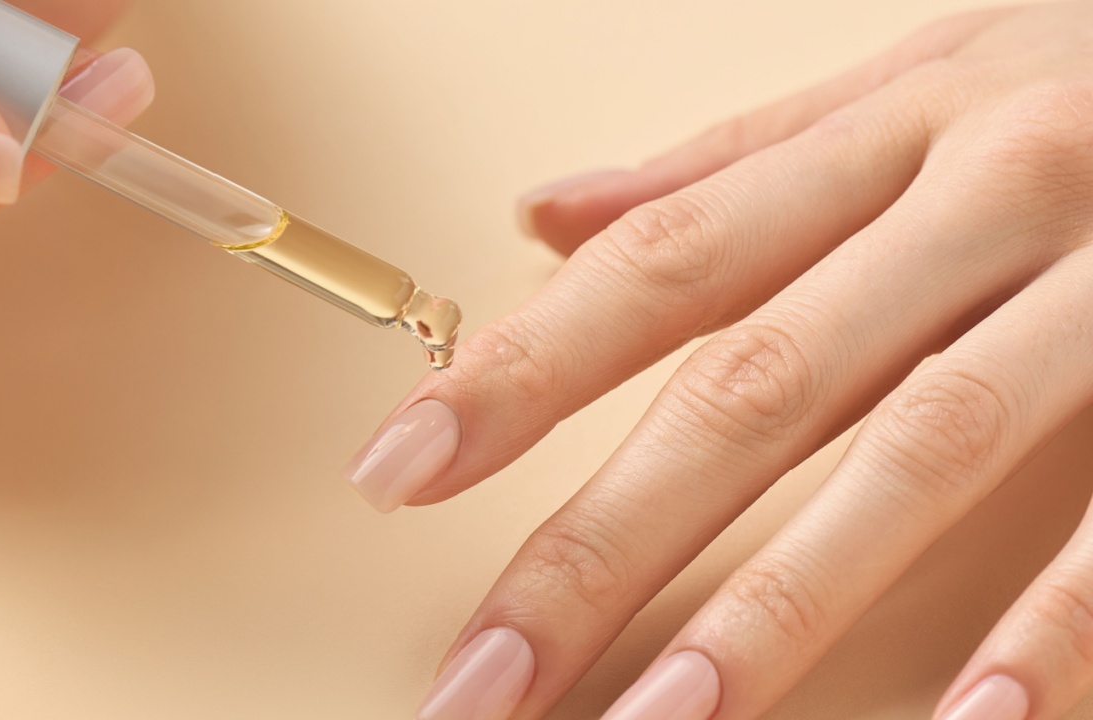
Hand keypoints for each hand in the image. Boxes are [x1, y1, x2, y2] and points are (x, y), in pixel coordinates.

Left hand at [343, 3, 1092, 718]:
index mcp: (888, 135)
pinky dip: (1051, 626)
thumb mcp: (915, 77)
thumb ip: (731, 159)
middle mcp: (984, 195)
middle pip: (752, 383)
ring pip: (915, 452)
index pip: (662, 264)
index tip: (396, 473)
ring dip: (778, 604)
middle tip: (484, 675)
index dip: (520, 372)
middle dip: (606, 541)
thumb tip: (546, 210)